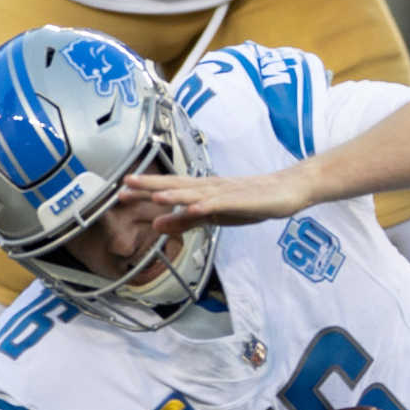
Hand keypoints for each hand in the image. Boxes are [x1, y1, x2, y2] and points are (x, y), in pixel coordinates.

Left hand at [126, 165, 318, 230]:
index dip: (146, 189)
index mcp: (203, 191)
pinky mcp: (245, 200)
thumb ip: (186, 220)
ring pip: (198, 193)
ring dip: (177, 194)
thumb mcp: (214, 215)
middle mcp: (211, 188)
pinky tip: (196, 207)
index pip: (170, 189)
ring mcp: (228, 193)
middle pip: (178, 186)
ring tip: (156, 195)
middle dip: (152, 185)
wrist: (287, 190)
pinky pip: (224, 204)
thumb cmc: (251, 201)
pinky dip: (209, 205)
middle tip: (126, 184)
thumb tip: (156, 225)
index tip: (121, 190)